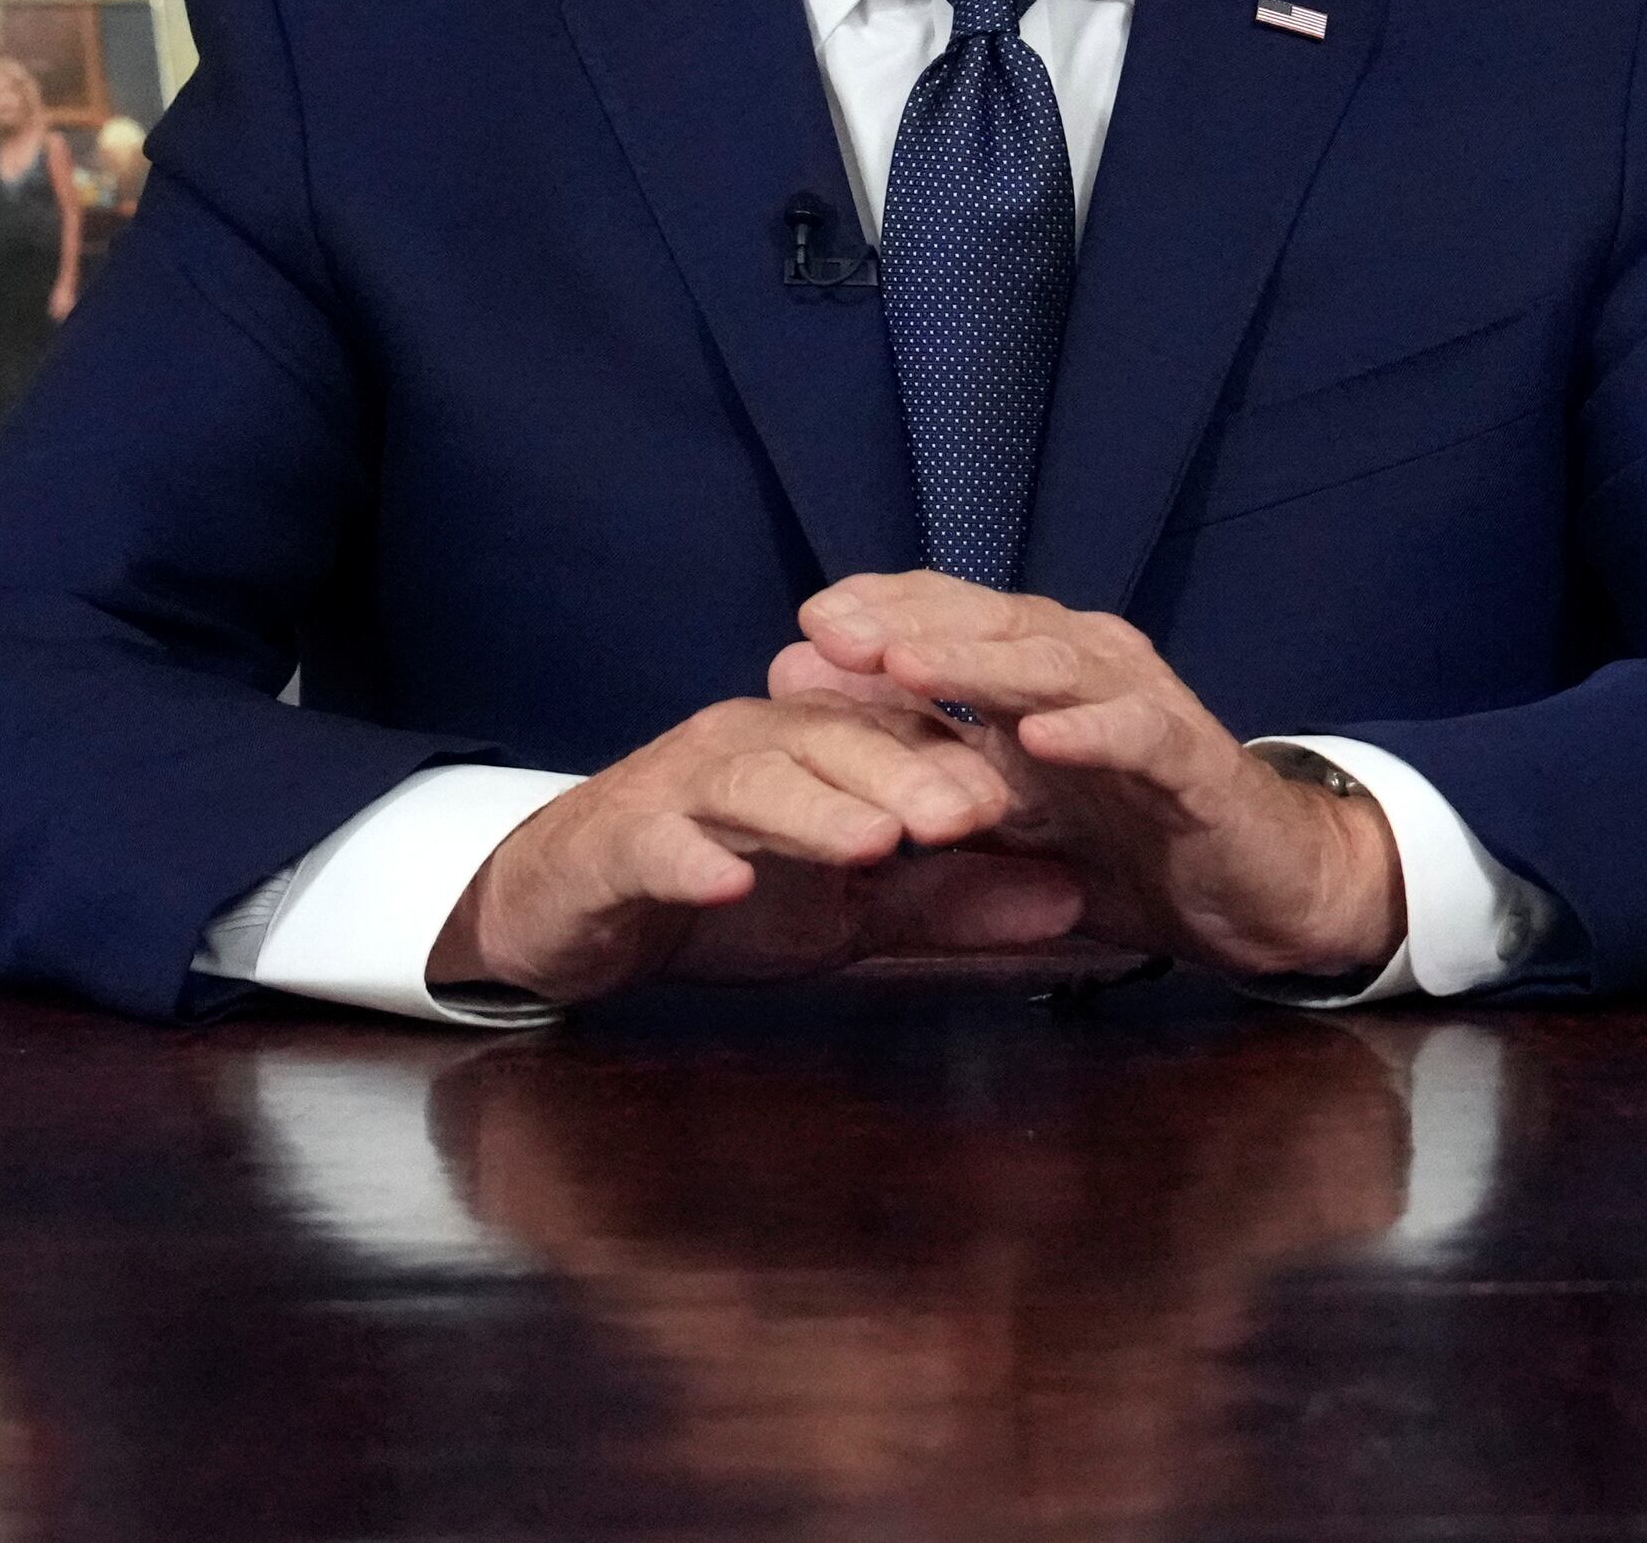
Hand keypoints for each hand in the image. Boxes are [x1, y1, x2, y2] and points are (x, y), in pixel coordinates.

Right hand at [433, 698, 1087, 1006]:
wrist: (568, 908)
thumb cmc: (722, 894)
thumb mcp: (854, 911)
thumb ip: (954, 901)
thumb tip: (1078, 902)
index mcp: (812, 748)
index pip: (898, 735)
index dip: (967, 758)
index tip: (1045, 791)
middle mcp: (748, 746)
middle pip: (833, 745)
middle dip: (907, 775)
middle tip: (975, 815)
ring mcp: (675, 791)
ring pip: (749, 782)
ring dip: (812, 810)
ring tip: (874, 843)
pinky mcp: (613, 845)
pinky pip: (653, 844)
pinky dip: (689, 859)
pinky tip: (726, 883)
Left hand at [772, 574, 1407, 985]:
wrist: (1257, 895)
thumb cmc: (1120, 843)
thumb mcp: (998, 804)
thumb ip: (909, 750)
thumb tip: (793, 681)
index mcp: (1043, 668)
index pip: (954, 613)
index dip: (884, 609)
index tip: (807, 623)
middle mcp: (1093, 664)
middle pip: (995, 625)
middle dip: (910, 624)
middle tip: (832, 630)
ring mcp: (1147, 707)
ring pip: (1057, 668)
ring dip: (982, 665)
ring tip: (908, 666)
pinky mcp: (1197, 765)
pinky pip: (1141, 736)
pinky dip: (1090, 732)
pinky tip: (1040, 737)